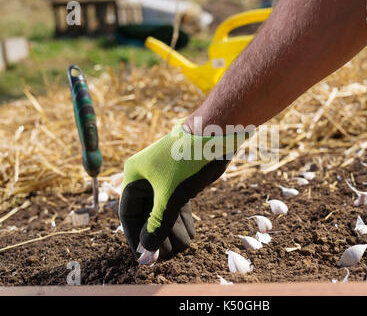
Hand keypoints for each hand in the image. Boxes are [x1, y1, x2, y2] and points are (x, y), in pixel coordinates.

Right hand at [119, 120, 245, 258]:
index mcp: (134, 176)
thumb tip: (147, 250)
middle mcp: (146, 178)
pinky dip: (181, 219)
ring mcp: (164, 180)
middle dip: (156, 235)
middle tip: (165, 256)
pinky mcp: (180, 182)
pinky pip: (176, 205)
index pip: (128, 213)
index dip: (134, 235)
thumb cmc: (186, 161)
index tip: (142, 254)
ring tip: (181, 248)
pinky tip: (189, 234)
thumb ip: (158, 224)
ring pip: (163, 211)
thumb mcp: (170, 196)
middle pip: (146, 214)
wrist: (214, 136)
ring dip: (171, 230)